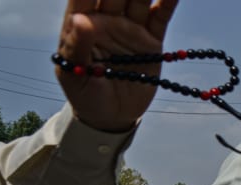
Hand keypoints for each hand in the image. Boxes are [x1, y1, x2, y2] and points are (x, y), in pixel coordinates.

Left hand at [56, 0, 179, 132]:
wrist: (111, 116)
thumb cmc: (84, 93)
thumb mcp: (72, 74)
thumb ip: (76, 46)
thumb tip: (80, 20)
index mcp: (81, 22)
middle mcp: (106, 19)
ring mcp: (130, 28)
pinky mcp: (150, 40)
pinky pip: (160, 16)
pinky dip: (168, 2)